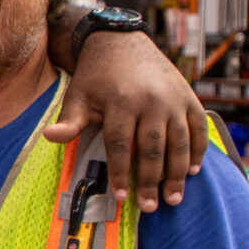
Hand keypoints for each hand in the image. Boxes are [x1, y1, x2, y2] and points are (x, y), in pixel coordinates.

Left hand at [45, 30, 205, 211]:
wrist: (122, 42)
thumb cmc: (96, 75)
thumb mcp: (78, 95)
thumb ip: (69, 121)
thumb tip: (50, 138)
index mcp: (120, 101)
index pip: (120, 145)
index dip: (121, 173)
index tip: (120, 198)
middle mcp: (151, 100)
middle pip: (152, 149)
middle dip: (151, 181)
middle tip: (149, 207)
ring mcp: (173, 99)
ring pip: (179, 142)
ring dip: (177, 173)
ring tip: (173, 199)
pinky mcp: (189, 97)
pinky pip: (198, 128)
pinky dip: (197, 150)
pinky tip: (192, 171)